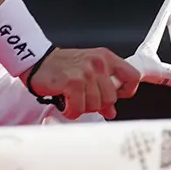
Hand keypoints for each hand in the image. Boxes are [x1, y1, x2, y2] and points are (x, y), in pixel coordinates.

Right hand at [26, 47, 140, 120]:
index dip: (126, 91)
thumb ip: (103, 89)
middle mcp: (98, 63)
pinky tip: (66, 104)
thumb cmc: (62, 66)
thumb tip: (111, 111)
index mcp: (106, 58)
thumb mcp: (88, 72)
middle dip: (97, 104)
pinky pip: (79, 108)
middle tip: (83, 99)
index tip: (116, 96)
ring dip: (82, 107)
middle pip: (111, 98)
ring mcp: (86, 72)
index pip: (133, 77)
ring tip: (72, 99)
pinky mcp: (73, 82)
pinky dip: (71, 111)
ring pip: (95, 105)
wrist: (37, 61)